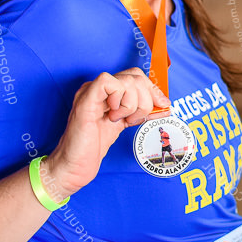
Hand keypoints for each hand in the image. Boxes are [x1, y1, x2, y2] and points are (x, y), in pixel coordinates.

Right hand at [43, 68, 169, 201]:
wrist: (76, 165)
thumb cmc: (95, 146)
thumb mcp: (127, 123)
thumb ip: (143, 111)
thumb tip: (165, 104)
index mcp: (108, 91)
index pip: (136, 76)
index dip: (153, 89)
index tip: (162, 105)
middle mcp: (98, 88)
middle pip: (135, 76)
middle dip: (146, 99)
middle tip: (136, 119)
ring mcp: (90, 91)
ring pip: (126, 80)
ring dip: (133, 104)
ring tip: (121, 120)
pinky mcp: (85, 100)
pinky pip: (108, 83)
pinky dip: (119, 100)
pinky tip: (113, 116)